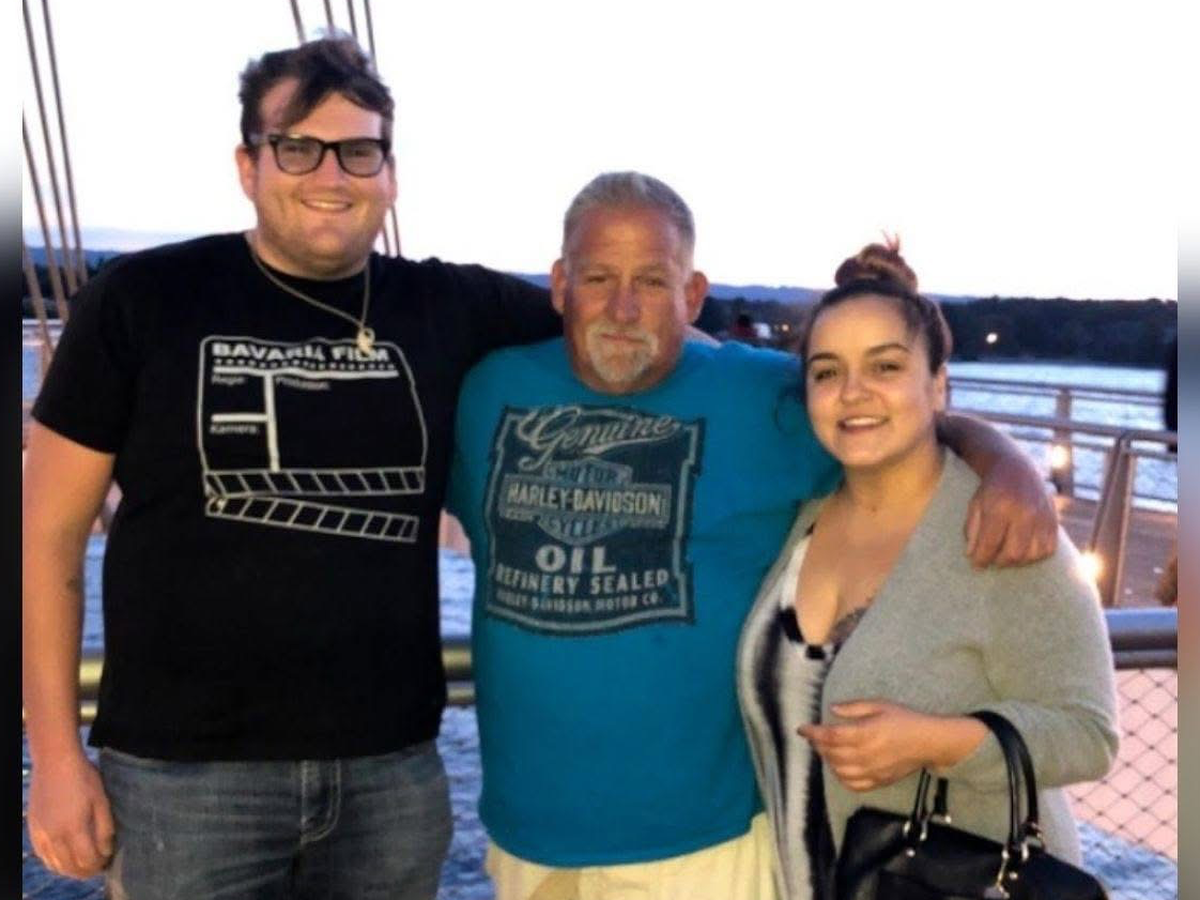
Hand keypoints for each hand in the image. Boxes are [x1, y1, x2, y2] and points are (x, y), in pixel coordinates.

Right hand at [27, 751, 114, 878]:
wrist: (55, 762)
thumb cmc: (83, 778)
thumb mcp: (102, 801)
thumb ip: (105, 828)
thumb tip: (106, 850)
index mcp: (74, 829)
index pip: (88, 860)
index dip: (99, 864)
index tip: (108, 861)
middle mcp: (55, 836)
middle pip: (71, 867)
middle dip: (86, 871)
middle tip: (98, 868)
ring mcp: (41, 834)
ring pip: (55, 864)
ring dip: (70, 870)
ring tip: (83, 866)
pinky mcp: (33, 829)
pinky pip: (42, 855)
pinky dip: (54, 862)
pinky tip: (64, 859)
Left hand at [798, 700, 935, 791]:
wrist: (929, 742)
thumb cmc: (904, 720)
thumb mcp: (879, 705)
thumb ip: (854, 708)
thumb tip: (831, 709)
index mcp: (866, 733)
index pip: (830, 736)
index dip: (813, 733)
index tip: (802, 728)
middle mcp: (866, 754)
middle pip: (831, 754)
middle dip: (818, 745)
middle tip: (814, 737)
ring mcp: (872, 771)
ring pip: (839, 771)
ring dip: (827, 761)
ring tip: (825, 750)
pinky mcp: (879, 781)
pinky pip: (853, 785)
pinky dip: (841, 778)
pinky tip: (839, 768)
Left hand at [965, 454, 1056, 567]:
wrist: (1018, 471)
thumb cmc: (992, 491)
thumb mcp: (975, 506)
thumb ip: (972, 532)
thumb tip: (972, 557)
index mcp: (1000, 507)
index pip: (990, 543)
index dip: (981, 559)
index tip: (976, 565)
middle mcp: (1025, 513)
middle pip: (1014, 553)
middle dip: (1000, 562)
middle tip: (992, 558)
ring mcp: (1043, 517)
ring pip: (1032, 555)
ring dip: (1018, 561)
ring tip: (1006, 553)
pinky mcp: (1054, 521)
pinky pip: (1048, 550)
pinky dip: (1035, 555)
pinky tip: (1023, 549)